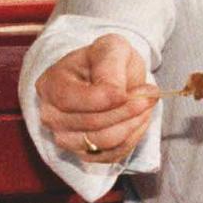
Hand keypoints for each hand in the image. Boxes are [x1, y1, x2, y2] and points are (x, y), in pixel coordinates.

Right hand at [39, 35, 160, 171]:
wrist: (107, 78)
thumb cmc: (105, 61)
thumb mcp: (111, 47)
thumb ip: (110, 64)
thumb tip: (116, 94)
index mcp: (50, 85)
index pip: (81, 100)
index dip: (114, 97)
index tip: (143, 87)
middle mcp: (51, 115)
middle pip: (94, 123)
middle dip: (130, 110)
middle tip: (152, 95)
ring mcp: (64, 138)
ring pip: (104, 142)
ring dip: (134, 124)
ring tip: (147, 105)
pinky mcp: (82, 153)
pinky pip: (112, 154)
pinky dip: (132, 138)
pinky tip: (139, 119)